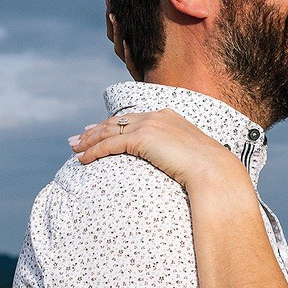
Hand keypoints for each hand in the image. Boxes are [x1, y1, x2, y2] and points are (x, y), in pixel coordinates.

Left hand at [72, 108, 246, 192]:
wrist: (213, 170)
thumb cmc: (207, 170)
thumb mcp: (191, 156)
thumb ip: (177, 153)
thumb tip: (174, 164)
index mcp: (168, 116)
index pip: (132, 118)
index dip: (112, 124)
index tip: (97, 129)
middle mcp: (156, 116)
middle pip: (116, 121)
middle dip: (94, 131)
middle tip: (77, 139)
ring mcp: (149, 125)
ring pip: (109, 131)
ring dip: (89, 141)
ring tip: (74, 149)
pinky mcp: (142, 139)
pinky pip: (111, 144)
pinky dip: (94, 151)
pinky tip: (83, 160)